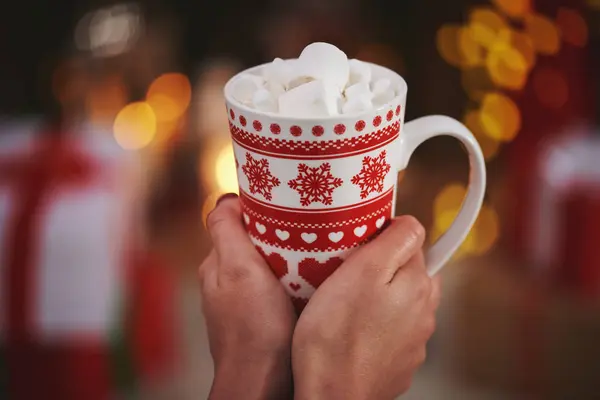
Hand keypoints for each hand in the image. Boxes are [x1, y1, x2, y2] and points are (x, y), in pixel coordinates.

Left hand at [199, 194, 295, 399]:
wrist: (265, 381)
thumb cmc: (253, 328)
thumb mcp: (238, 269)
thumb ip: (226, 232)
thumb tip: (224, 200)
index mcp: (216, 265)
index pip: (232, 220)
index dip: (256, 207)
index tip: (283, 203)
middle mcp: (226, 281)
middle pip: (251, 241)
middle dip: (275, 231)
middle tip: (303, 227)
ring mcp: (243, 301)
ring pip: (266, 264)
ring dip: (285, 255)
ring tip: (310, 252)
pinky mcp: (261, 316)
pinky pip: (276, 285)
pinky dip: (291, 278)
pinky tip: (308, 280)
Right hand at [292, 216, 440, 399]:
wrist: (330, 394)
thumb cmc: (336, 334)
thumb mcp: (363, 269)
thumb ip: (396, 240)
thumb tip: (413, 224)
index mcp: (419, 286)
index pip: (412, 244)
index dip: (384, 239)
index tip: (360, 246)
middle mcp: (423, 316)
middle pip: (408, 274)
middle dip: (384, 269)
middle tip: (350, 271)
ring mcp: (412, 344)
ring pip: (398, 305)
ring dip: (379, 299)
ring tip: (346, 301)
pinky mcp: (396, 363)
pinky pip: (388, 332)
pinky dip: (374, 326)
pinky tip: (350, 330)